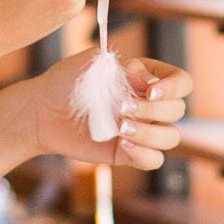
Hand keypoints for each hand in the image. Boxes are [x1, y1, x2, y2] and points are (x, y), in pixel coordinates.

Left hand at [21, 52, 191, 170]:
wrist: (41, 111)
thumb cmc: (67, 81)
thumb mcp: (91, 63)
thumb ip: (122, 66)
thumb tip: (149, 81)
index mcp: (147, 78)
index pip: (182, 82)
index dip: (174, 87)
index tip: (151, 90)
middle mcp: (150, 104)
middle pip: (178, 110)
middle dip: (153, 109)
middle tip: (122, 107)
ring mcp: (141, 130)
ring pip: (171, 138)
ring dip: (150, 133)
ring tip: (120, 129)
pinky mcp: (129, 153)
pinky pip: (154, 160)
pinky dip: (144, 154)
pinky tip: (121, 144)